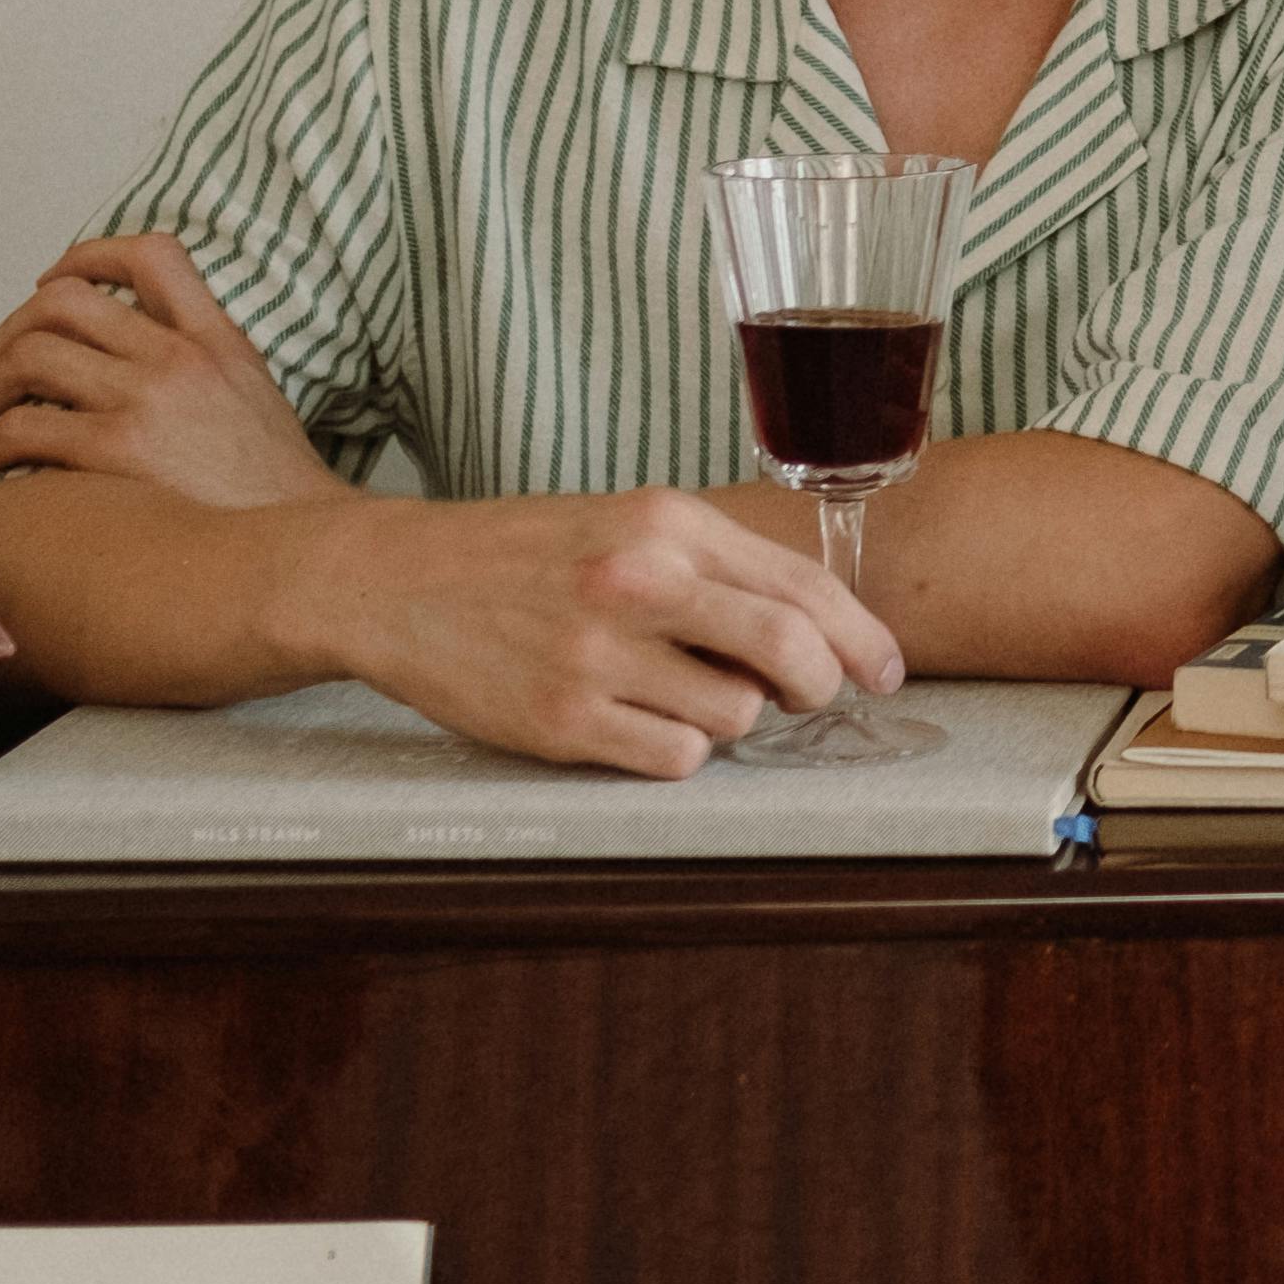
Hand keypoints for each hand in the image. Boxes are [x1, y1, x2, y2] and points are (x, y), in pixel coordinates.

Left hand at [0, 237, 351, 510]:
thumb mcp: (256, 399)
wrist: (303, 546)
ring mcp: (148, 400)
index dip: (87, 257)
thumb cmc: (274, 492)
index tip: (51, 283)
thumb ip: (203, 366)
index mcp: (216, 340)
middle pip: (64, 301)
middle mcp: (179, 358)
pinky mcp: (118, 450)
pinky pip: (18, 430)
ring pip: (29, 355)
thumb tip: (137, 364)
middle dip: (7, 331)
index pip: (151, 256)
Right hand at [270, 487, 907, 778]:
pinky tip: (638, 724)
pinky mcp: (561, 718)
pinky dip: (676, 752)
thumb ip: (716, 566)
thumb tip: (817, 631)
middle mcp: (638, 581)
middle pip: (790, 649)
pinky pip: (675, 760)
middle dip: (820, 684)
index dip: (862, 637)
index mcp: (666, 523)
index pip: (803, 583)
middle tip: (809, 698)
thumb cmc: (528, 556)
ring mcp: (598, 652)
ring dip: (729, 719)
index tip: (886, 673)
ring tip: (677, 694)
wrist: (397, 579)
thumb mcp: (627, 525)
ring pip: (736, 715)